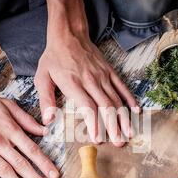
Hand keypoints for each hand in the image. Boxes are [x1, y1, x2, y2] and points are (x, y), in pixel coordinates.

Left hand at [34, 32, 139, 146]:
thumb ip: (45, 101)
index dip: (94, 123)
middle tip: (118, 143)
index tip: (98, 138)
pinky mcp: (109, 71)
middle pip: (105, 106)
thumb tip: (48, 121)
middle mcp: (91, 80)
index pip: (87, 107)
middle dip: (113, 126)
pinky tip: (136, 112)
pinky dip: (130, 100)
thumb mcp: (42, 78)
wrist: (68, 34)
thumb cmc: (54, 58)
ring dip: (123, 118)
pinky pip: (122, 87)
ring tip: (128, 134)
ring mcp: (102, 75)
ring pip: (116, 99)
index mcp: (73, 83)